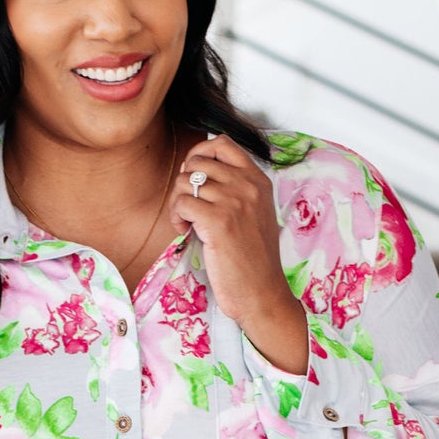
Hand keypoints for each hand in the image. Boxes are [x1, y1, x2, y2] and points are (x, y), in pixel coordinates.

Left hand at [170, 135, 309, 374]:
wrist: (262, 294)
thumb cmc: (254, 261)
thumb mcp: (254, 215)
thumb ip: (236, 191)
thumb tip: (199, 175)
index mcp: (258, 181)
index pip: (222, 144)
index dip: (199, 154)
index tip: (194, 177)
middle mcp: (247, 186)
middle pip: (198, 162)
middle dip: (184, 183)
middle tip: (188, 207)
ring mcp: (234, 202)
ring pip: (186, 182)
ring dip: (178, 202)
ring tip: (186, 223)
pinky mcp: (218, 222)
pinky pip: (182, 202)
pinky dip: (177, 217)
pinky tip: (185, 231)